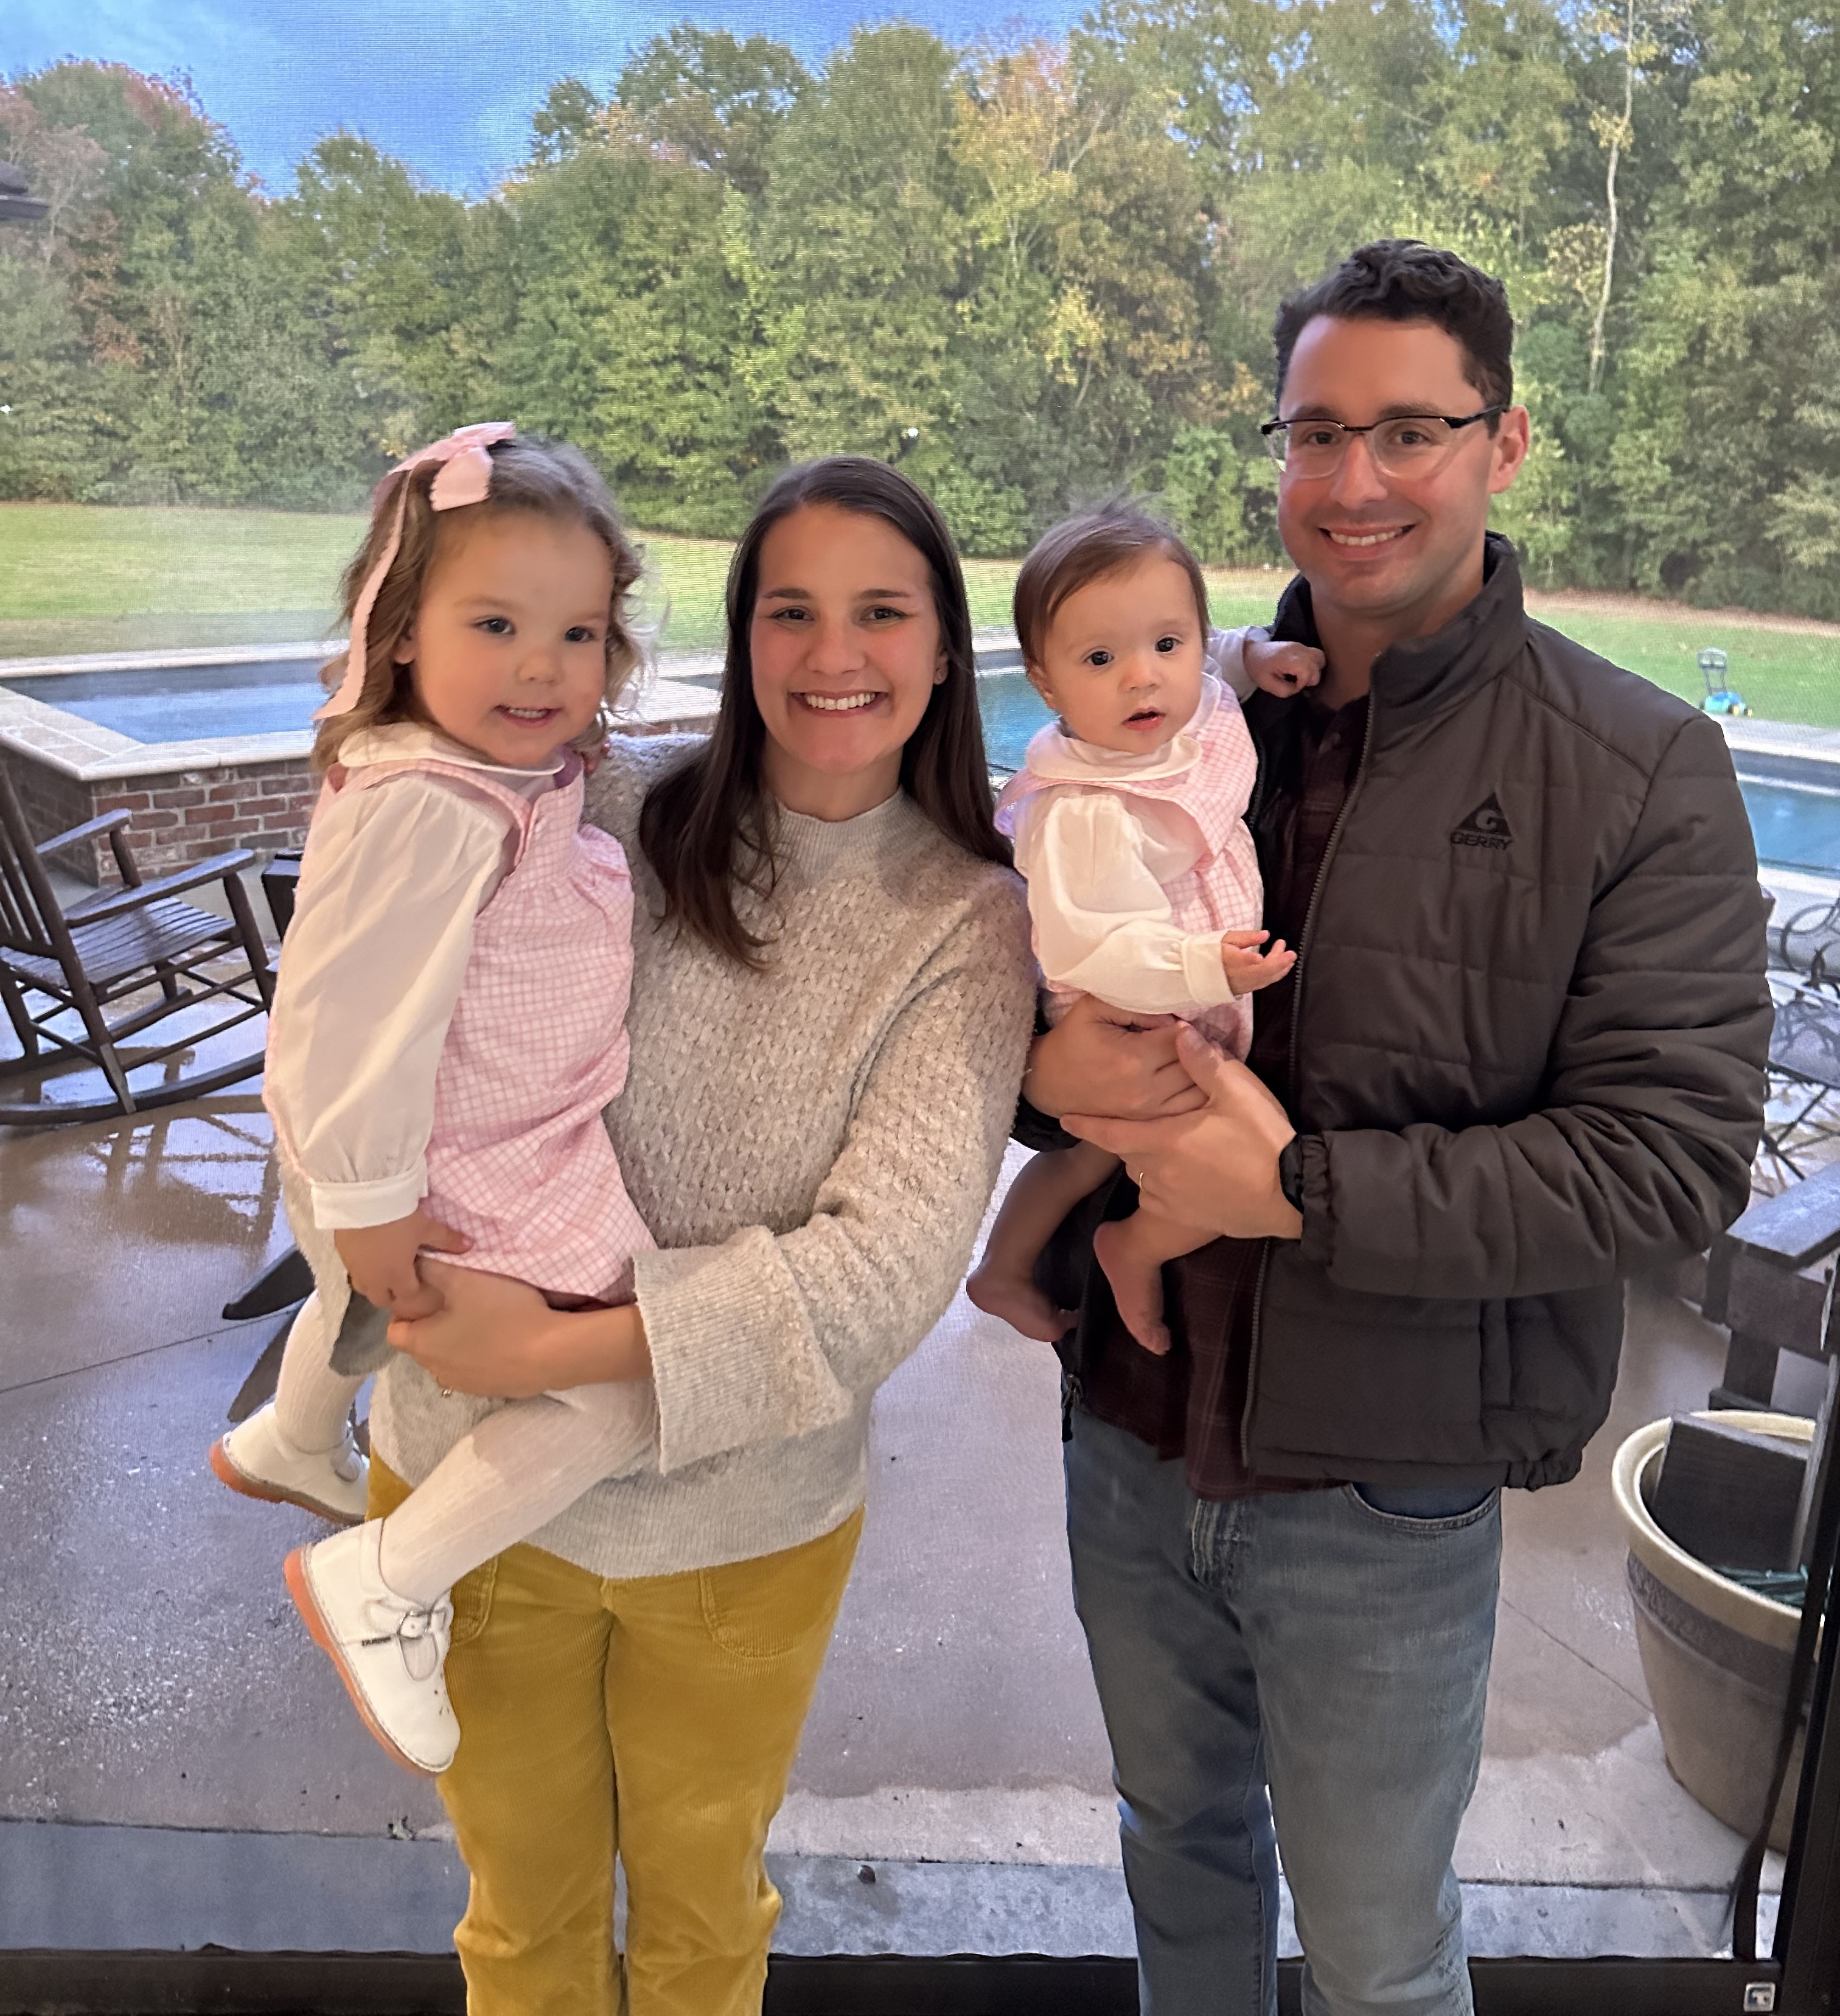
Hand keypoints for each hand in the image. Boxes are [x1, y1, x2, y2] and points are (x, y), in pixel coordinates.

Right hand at [334, 1210, 469, 1319]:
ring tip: (386, 1269)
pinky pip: (352, 1269)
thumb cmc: (398, 1217)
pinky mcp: (340, 1253)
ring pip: (363, 1287)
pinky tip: (370, 1254)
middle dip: (393, 1295)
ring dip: (376, 1284)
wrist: (361, 1197)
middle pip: (381, 1299)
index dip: (416, 1297)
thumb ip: (446, 1239)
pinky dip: (363, 1268)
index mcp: (395, 1276)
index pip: (407, 1298)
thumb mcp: (426, 1226)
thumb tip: (470, 1246)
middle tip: (404, 1282)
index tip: (423, 1289)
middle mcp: (373, 1278)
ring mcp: (353, 1267)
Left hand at [386, 1260, 651, 1397]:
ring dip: (457, 1341)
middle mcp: (436, 1371)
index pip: (394, 1331)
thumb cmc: (502, 1313)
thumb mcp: (464, 1279)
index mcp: (422, 1345)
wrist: (550, 1353)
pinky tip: (503, 1337)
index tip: (427, 1293)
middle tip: (458, 1299)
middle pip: (423, 1345)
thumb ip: (432, 1268)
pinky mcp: (491, 1390)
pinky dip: (481, 1355)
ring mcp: (465, 1385)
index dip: (405, 1310)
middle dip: (434, 1324)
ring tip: (483, 1318)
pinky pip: (475, 1369)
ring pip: (450, 1359)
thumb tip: (413, 1261)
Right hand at [1024, 992, 1209, 1122]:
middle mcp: (1146, 1090)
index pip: (1182, 1038)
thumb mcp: (1093, 1008)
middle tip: (1195, 1038)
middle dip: (1200, 1049)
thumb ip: (1133, 1003)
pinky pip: (1187, 1110)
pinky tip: (1190, 1080)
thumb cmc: (1072, 1040)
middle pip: (1195, 1066)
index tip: (1179, 1022)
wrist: (1049, 1084)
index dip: (1186, 1026)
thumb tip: (1170, 1014)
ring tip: (1196, 1059)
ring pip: (1198, 1091)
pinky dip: (1195, 1095)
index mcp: (1134, 1059)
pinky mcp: (1149, 1124)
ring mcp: (1149, 1112)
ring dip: (1203, 1074)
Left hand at [1062, 1024, 1302, 1241]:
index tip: (1065, 1119)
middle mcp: (1159, 1173)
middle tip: (1144, 1122)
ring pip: (1145, 1176)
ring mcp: (1173, 1200)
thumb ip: (1203, 1062)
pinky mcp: (1190, 1217)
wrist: (1292, 1194)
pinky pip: (1163, 1198)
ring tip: (1174, 1147)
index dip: (1086, 1125)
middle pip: (1128, 1152)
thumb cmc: (1264, 1140)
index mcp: (1164, 1140)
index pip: (1111, 1132)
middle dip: (1129, 1136)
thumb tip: (1179, 1033)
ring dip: (1150, 1161)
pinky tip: (1189, 1174)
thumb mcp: (1237, 1091)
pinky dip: (1166, 1185)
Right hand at [1220, 929, 1295, 996]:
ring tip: (1290, 958)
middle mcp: (1235, 975)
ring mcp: (1241, 984)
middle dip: (1277, 963)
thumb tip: (1265, 935)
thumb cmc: (1215, 952)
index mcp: (1226, 959)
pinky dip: (1275, 975)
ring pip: (1264, 979)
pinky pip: (1263, 983)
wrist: (1203, 973)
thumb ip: (1246, 937)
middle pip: (1258, 972)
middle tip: (1291, 953)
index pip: (1237, 961)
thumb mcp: (1226, 938)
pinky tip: (1284, 967)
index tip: (1258, 957)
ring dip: (1280, 969)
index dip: (1248, 960)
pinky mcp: (1245, 989)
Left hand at [1244, 637, 1324, 696]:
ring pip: (1320, 658)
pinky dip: (1314, 664)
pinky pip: (1315, 654)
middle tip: (1298, 683)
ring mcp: (1301, 646)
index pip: (1308, 672)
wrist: (1252, 651)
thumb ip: (1284, 690)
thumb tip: (1297, 689)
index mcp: (1289, 659)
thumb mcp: (1267, 684)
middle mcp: (1298, 650)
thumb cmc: (1258, 668)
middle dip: (1311, 678)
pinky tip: (1302, 670)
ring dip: (1316, 670)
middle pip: (1317, 665)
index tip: (1293, 687)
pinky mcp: (1301, 646)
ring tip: (1303, 677)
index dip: (1302, 683)